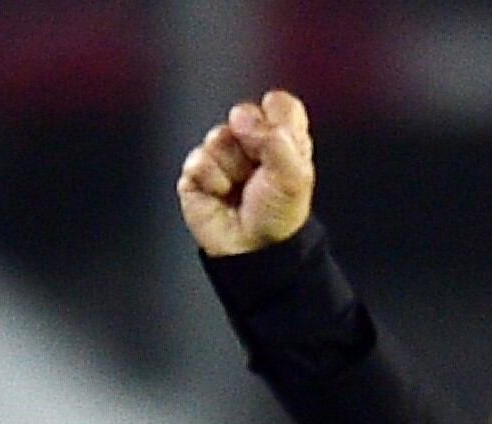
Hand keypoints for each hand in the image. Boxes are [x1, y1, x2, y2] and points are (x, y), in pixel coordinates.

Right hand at [177, 89, 316, 257]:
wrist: (253, 250)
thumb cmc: (277, 216)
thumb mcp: (294, 177)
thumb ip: (277, 139)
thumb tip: (242, 118)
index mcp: (283, 142)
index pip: (280, 104)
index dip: (276, 115)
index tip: (280, 139)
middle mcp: (252, 144)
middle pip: (244, 113)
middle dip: (251, 140)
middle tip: (259, 169)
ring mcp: (222, 155)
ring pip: (218, 135)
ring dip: (232, 164)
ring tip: (241, 188)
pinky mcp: (197, 171)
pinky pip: (199, 159)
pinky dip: (212, 179)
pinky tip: (221, 195)